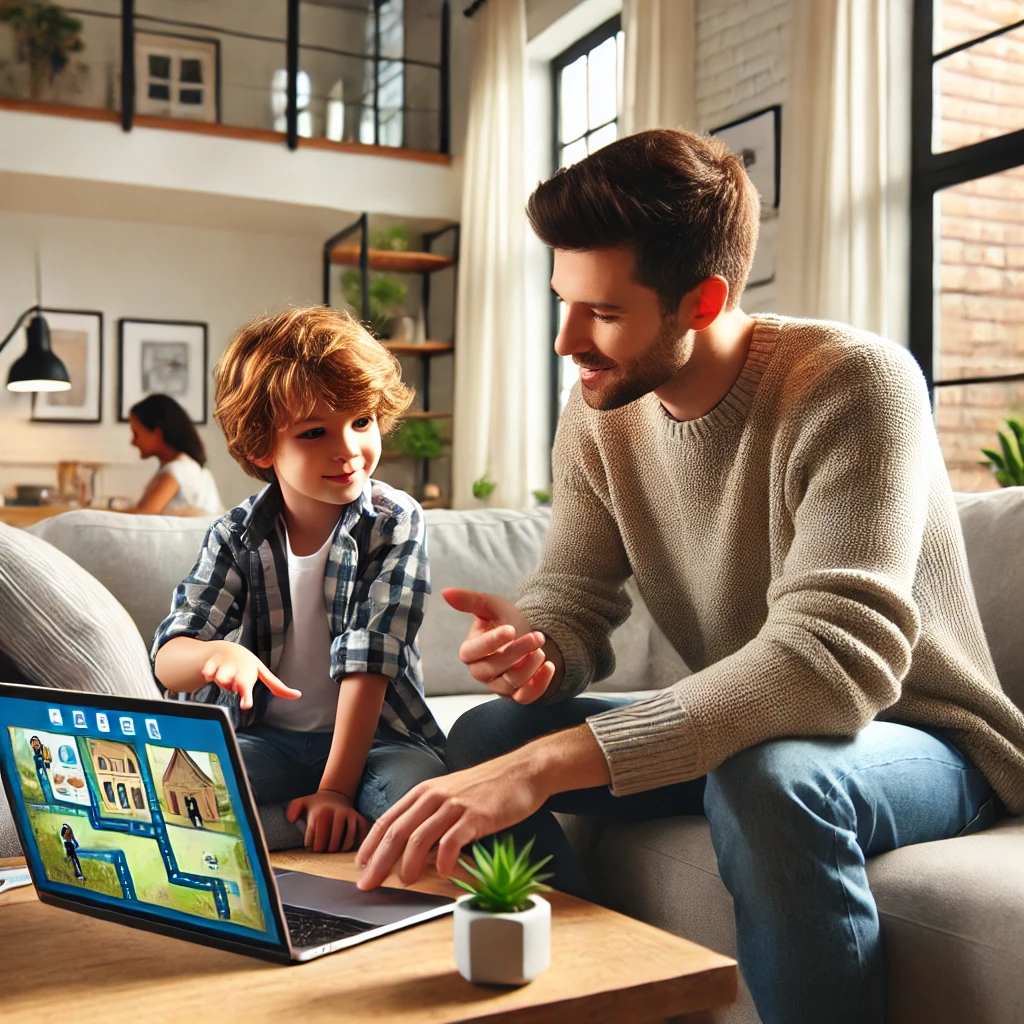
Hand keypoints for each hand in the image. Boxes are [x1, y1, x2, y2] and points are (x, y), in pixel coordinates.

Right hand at [200, 640, 300, 709]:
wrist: (228, 650)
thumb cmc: (247, 665)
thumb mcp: (262, 674)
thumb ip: (277, 686)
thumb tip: (298, 695)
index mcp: (250, 674)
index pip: (248, 687)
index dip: (246, 697)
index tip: (245, 705)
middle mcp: (238, 670)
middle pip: (231, 682)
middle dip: (229, 684)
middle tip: (231, 683)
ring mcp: (224, 667)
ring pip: (220, 679)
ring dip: (221, 681)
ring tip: (223, 678)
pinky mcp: (211, 664)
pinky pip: (207, 672)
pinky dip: (207, 673)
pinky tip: (209, 674)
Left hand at [286, 789, 368, 852]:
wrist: (335, 794)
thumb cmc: (317, 805)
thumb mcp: (302, 803)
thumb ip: (292, 809)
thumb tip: (291, 819)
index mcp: (322, 813)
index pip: (317, 843)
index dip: (314, 849)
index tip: (313, 848)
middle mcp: (338, 814)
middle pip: (332, 845)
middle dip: (326, 852)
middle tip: (323, 852)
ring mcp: (350, 816)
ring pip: (347, 843)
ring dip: (340, 852)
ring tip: (334, 851)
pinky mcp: (360, 818)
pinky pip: (360, 836)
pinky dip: (356, 844)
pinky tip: (348, 847)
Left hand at [355, 749, 548, 889]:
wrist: (522, 771)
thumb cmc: (488, 786)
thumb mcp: (451, 793)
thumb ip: (431, 814)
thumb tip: (411, 846)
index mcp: (425, 792)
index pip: (388, 819)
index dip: (371, 845)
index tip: (361, 866)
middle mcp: (435, 796)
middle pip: (398, 831)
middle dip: (379, 860)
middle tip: (368, 883)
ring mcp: (455, 805)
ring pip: (420, 837)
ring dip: (407, 863)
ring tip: (404, 882)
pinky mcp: (475, 816)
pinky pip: (452, 841)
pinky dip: (444, 860)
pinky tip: (443, 873)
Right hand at [442, 589, 558, 703]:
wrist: (531, 634)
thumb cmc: (507, 620)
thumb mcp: (491, 606)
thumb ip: (470, 600)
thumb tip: (446, 592)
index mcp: (470, 651)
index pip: (472, 652)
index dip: (491, 642)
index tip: (511, 630)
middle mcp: (481, 671)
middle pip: (493, 669)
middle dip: (517, 652)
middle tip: (537, 636)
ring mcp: (499, 685)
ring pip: (511, 683)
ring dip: (530, 666)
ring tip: (541, 649)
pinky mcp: (516, 695)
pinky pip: (525, 697)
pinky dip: (539, 684)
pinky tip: (549, 666)